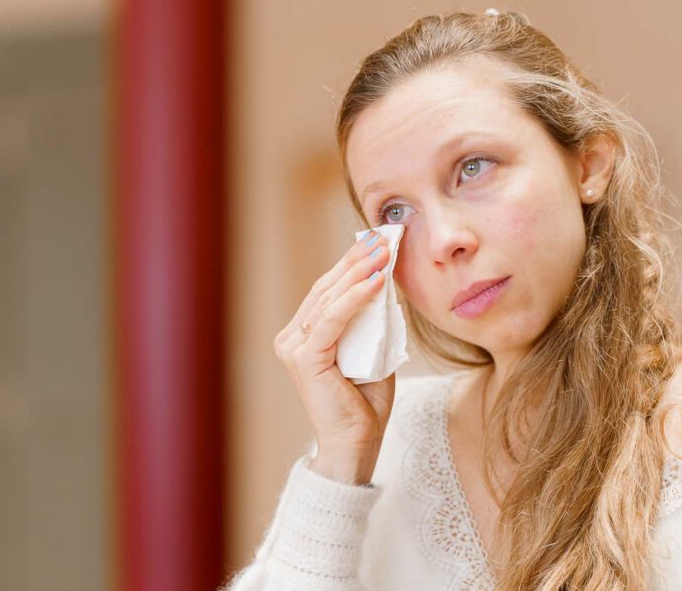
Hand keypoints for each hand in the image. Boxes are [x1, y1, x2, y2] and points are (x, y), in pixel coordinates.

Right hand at [273, 229, 396, 482]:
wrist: (357, 444)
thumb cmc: (366, 402)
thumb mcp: (374, 350)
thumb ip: (374, 322)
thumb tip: (388, 284)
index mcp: (305, 336)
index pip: (328, 290)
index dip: (351, 264)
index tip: (376, 241)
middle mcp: (292, 338)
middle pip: (326, 288)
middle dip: (356, 260)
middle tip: (382, 238)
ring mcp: (294, 347)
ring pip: (329, 298)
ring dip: (359, 271)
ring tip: (384, 252)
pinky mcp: (305, 357)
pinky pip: (333, 318)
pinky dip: (356, 297)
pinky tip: (376, 281)